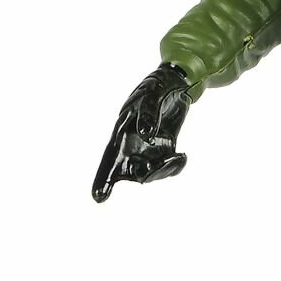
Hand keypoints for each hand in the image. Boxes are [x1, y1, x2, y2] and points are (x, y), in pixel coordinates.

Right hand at [91, 62, 191, 202]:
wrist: (176, 82)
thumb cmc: (158, 85)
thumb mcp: (152, 94)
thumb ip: (148, 114)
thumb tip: (146, 135)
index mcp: (122, 130)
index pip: (109, 158)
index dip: (102, 178)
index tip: (98, 197)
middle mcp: (132, 144)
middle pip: (130, 171)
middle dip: (143, 176)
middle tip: (156, 169)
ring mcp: (148, 149)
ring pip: (150, 172)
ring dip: (162, 171)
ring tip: (178, 158)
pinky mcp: (164, 149)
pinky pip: (167, 166)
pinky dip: (175, 166)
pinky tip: (182, 157)